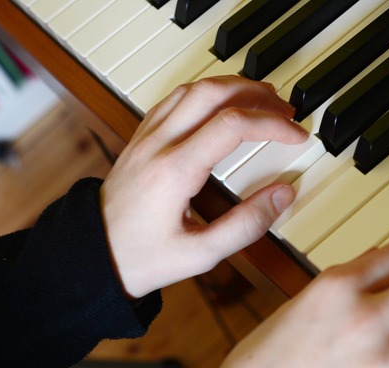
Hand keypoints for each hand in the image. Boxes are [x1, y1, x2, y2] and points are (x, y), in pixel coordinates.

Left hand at [100, 76, 308, 297]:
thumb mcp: (201, 254)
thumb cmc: (143, 259)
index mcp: (174, 172)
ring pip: (192, 88)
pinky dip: (205, 94)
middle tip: (285, 109)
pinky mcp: (140, 139)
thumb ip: (247, 225)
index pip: (232, 125)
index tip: (296, 135)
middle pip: (212, 92)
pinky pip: (174, 99)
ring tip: (262, 101)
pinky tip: (222, 106)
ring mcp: (145, 138)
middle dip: (257, 93)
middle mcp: (157, 145)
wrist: (92, 256)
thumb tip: (284, 193)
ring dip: (232, 87)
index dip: (272, 124)